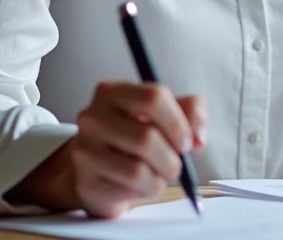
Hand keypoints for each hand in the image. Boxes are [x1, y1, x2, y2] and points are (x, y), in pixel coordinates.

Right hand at [9, 82, 207, 217]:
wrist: (99, 168)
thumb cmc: (135, 136)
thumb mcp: (166, 115)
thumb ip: (191, 113)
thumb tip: (197, 137)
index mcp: (112, 92)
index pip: (153, 97)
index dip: (178, 123)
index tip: (187, 141)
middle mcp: (92, 117)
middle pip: (146, 138)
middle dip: (171, 158)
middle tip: (175, 165)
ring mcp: (84, 150)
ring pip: (137, 170)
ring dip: (159, 178)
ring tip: (157, 174)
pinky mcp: (84, 182)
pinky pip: (127, 191)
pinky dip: (144, 191)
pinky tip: (139, 185)